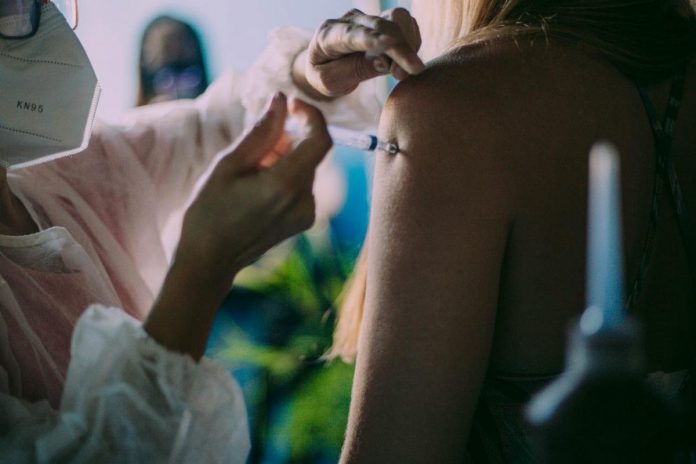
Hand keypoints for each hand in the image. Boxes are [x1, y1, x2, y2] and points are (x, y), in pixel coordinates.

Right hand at [145, 93, 331, 358]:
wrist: (209, 260)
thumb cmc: (209, 210)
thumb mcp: (228, 164)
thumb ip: (261, 131)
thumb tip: (281, 99)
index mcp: (285, 185)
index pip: (321, 139)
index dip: (311, 116)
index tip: (292, 105)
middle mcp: (304, 201)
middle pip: (311, 152)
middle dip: (288, 138)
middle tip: (255, 144)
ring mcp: (306, 214)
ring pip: (306, 168)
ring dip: (285, 157)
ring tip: (250, 169)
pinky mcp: (303, 221)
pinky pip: (302, 185)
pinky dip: (285, 174)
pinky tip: (257, 185)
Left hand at [296, 8, 424, 97]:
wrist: (328, 64)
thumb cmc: (327, 74)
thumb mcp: (331, 81)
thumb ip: (355, 70)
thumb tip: (385, 63)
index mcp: (328, 35)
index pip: (352, 35)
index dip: (372, 38)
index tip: (390, 43)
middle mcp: (350, 20)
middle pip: (380, 26)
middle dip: (400, 48)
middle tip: (414, 71)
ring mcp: (368, 18)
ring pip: (397, 19)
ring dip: (408, 44)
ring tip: (407, 72)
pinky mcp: (384, 20)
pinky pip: (406, 24)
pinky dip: (412, 42)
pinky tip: (406, 62)